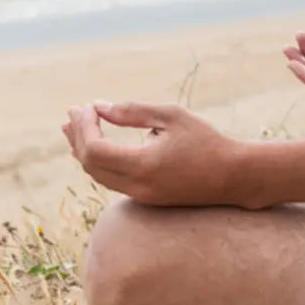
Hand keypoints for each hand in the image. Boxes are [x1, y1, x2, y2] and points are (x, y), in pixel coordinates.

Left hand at [62, 101, 245, 206]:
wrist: (233, 176)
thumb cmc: (206, 141)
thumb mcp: (172, 117)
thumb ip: (134, 112)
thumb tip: (100, 107)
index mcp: (142, 166)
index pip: (95, 150)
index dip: (85, 127)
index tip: (85, 107)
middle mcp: (136, 187)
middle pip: (90, 165)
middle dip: (78, 137)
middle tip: (71, 113)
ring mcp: (140, 196)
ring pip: (98, 175)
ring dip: (84, 150)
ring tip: (73, 128)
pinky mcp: (146, 198)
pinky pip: (111, 181)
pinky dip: (98, 162)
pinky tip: (95, 148)